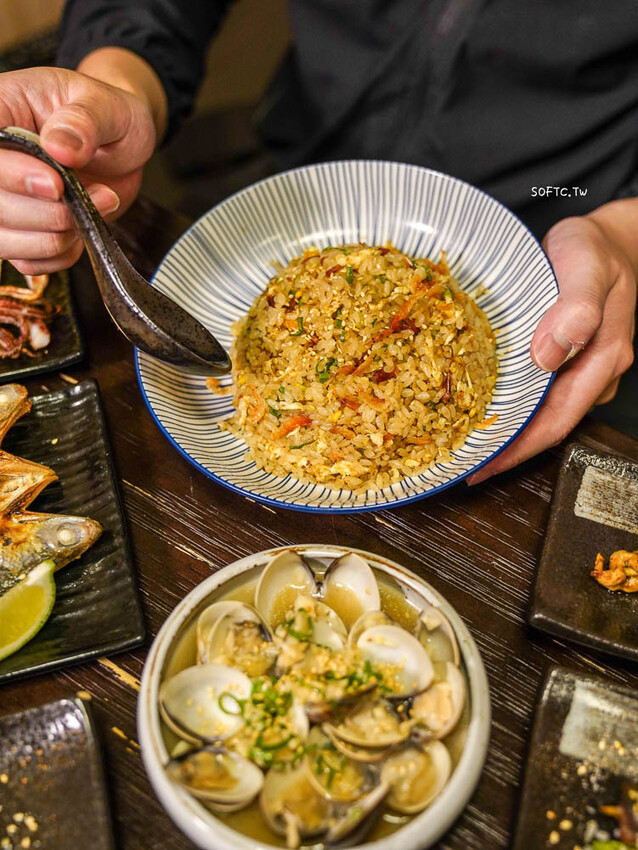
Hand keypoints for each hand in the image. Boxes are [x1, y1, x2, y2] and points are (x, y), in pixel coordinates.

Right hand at [0, 64, 157, 274]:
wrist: (123, 143)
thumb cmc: (110, 116)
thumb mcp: (107, 106)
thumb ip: (83, 122)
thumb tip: (60, 147)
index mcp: (1, 110)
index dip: (11, 175)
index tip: (55, 185)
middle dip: (46, 213)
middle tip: (94, 195)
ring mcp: (6, 198)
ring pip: (4, 240)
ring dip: (56, 236)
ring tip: (97, 206)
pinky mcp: (24, 230)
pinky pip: (29, 261)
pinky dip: (60, 255)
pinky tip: (82, 228)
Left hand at [468, 209, 636, 484]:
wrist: (609, 239)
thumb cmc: (596, 249)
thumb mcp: (587, 265)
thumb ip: (576, 307)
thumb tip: (549, 355)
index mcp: (601, 359)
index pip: (556, 422)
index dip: (518, 451)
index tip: (480, 469)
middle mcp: (592, 372)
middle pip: (546, 426)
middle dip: (505, 450)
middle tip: (460, 463)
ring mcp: (580, 368)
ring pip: (540, 411)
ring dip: (506, 429)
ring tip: (463, 441)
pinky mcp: (566, 359)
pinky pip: (537, 391)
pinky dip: (510, 403)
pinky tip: (482, 405)